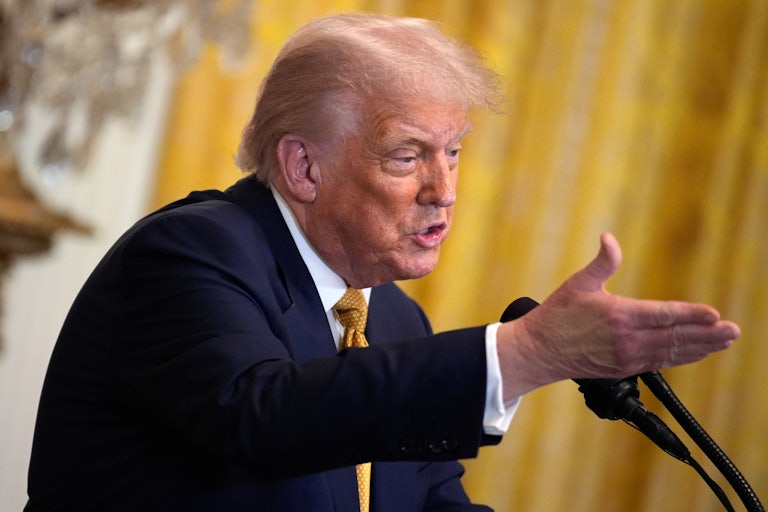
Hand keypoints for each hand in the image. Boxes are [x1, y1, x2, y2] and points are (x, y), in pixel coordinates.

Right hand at [496, 233, 739, 398]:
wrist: (539, 351)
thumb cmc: (556, 315)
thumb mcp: (578, 283)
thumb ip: (602, 262)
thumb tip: (609, 238)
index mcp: (618, 315)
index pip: (664, 315)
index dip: (692, 315)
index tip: (715, 314)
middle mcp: (627, 339)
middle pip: (675, 337)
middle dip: (708, 334)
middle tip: (733, 331)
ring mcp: (627, 357)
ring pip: (672, 353)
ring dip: (701, 348)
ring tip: (724, 342)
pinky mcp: (624, 368)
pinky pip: (660, 363)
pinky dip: (682, 357)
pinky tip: (696, 353)